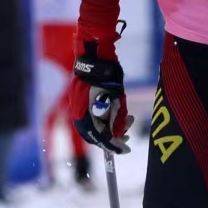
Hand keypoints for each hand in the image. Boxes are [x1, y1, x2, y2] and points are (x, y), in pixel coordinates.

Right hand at [70, 38, 131, 153]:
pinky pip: (92, 117)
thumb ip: (118, 120)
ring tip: (128, 120)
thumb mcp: (118, 100)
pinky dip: (104, 119)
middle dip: (112, 137)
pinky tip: (117, 114)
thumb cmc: (108, 77)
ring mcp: (78, 108)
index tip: (125, 150)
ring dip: (111, 127)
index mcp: (86, 115)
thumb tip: (119, 137)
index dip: (114, 146)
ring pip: (95, 126)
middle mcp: (79, 114)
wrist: (95, 57)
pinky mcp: (81, 103)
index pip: (100, 138)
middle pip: (95, 135)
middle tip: (127, 137)